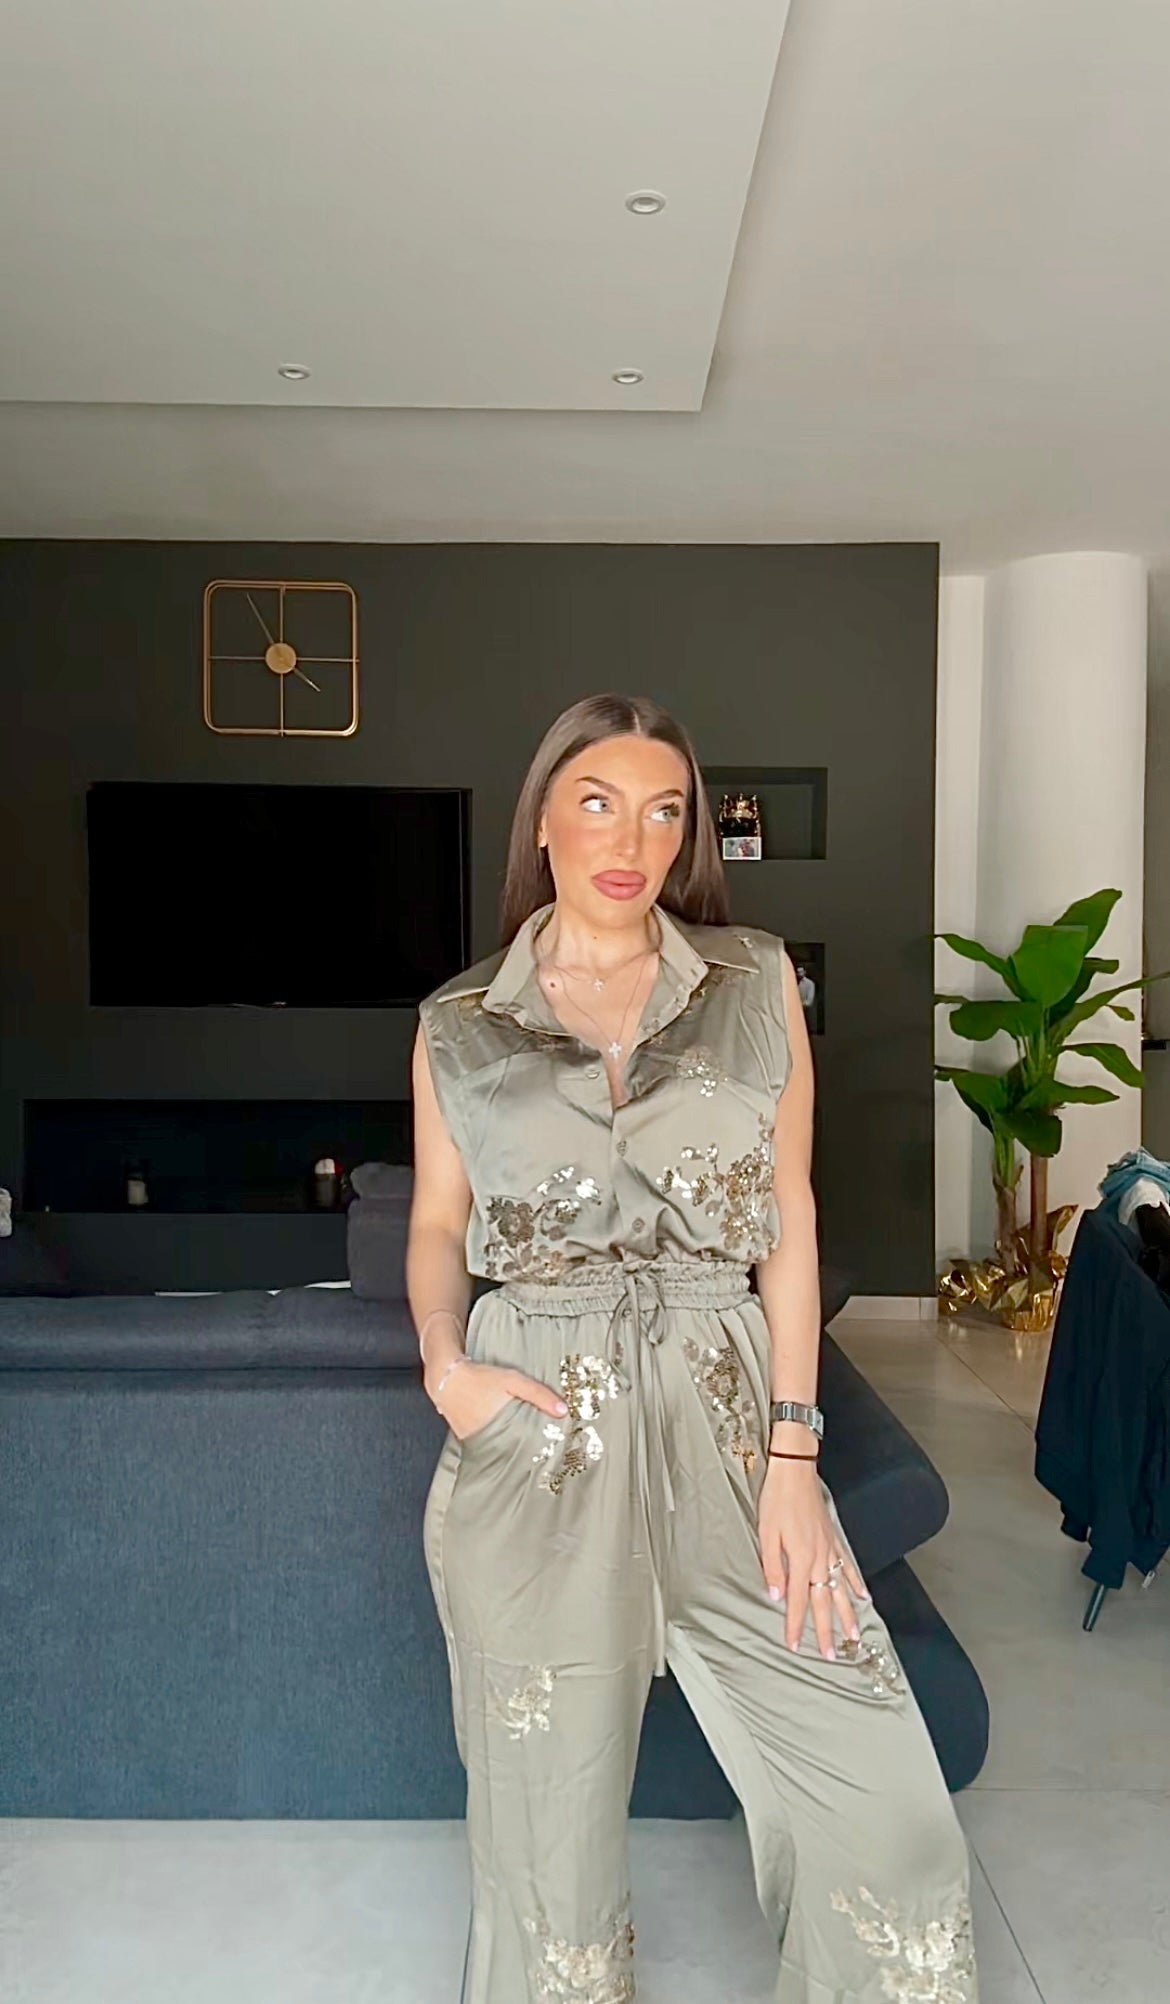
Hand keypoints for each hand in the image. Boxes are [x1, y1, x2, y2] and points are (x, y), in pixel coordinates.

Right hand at [427, 1357, 567, 1442]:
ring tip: (529, 1443)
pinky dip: (497, 1441)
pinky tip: (505, 1435)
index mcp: (503, 1430)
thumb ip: (538, 1394)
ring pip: (500, 1448)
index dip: (541, 1449)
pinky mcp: (467, 1440)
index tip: (555, 1451)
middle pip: (514, 1450)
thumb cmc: (481, 1378)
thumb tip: (563, 1411)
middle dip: (528, 1449)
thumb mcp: (513, 1380)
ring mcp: (476, 1443)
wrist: (447, 1379)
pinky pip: (487, 1444)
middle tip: (546, 1448)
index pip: (527, 1448)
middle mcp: (489, 1441)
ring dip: (512, 1446)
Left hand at [757, 1457, 869, 1658]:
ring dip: (847, 1614)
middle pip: (823, 1601)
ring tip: (854, 1636)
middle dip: (826, 1630)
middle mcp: (819, 1558)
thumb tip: (776, 1595)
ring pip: (841, 1589)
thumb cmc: (777, 1499)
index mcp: (800, 1559)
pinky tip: (864, 1596)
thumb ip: (772, 1566)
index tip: (794, 1646)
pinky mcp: (834, 1538)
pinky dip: (856, 1582)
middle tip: (830, 1655)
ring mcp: (830, 1549)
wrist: (795, 1471)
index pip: (796, 1600)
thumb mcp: (766, 1532)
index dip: (795, 1625)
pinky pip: (849, 1566)